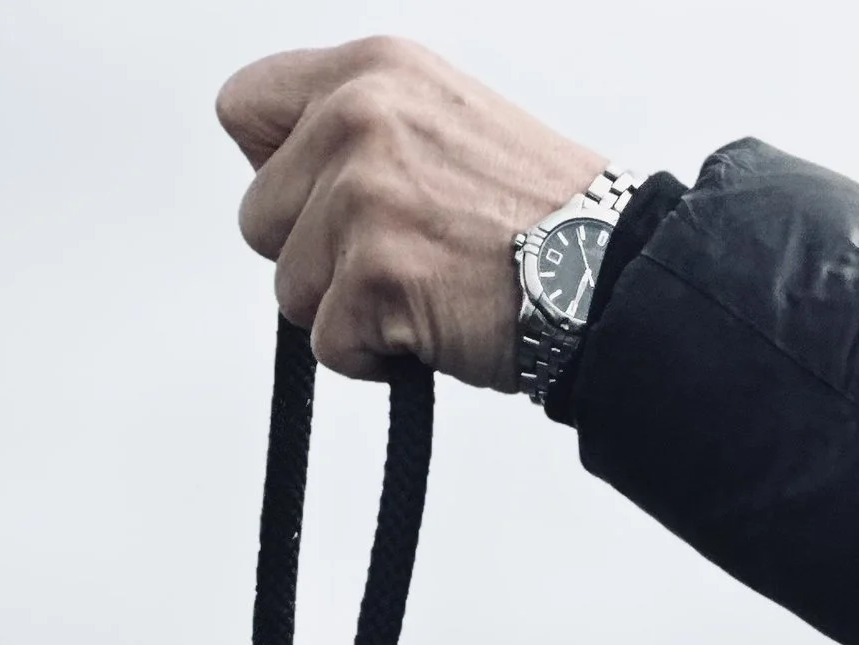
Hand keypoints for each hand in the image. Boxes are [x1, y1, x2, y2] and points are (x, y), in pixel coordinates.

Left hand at [218, 36, 604, 384]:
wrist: (613, 273)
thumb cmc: (544, 217)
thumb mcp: (444, 123)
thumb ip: (362, 131)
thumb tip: (297, 184)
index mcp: (372, 70)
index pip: (244, 107)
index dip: (276, 170)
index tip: (324, 203)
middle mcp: (357, 117)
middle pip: (261, 217)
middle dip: (318, 258)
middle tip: (397, 264)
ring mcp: (363, 195)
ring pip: (291, 287)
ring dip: (349, 312)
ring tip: (425, 296)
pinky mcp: (375, 274)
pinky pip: (329, 344)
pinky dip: (375, 359)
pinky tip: (433, 332)